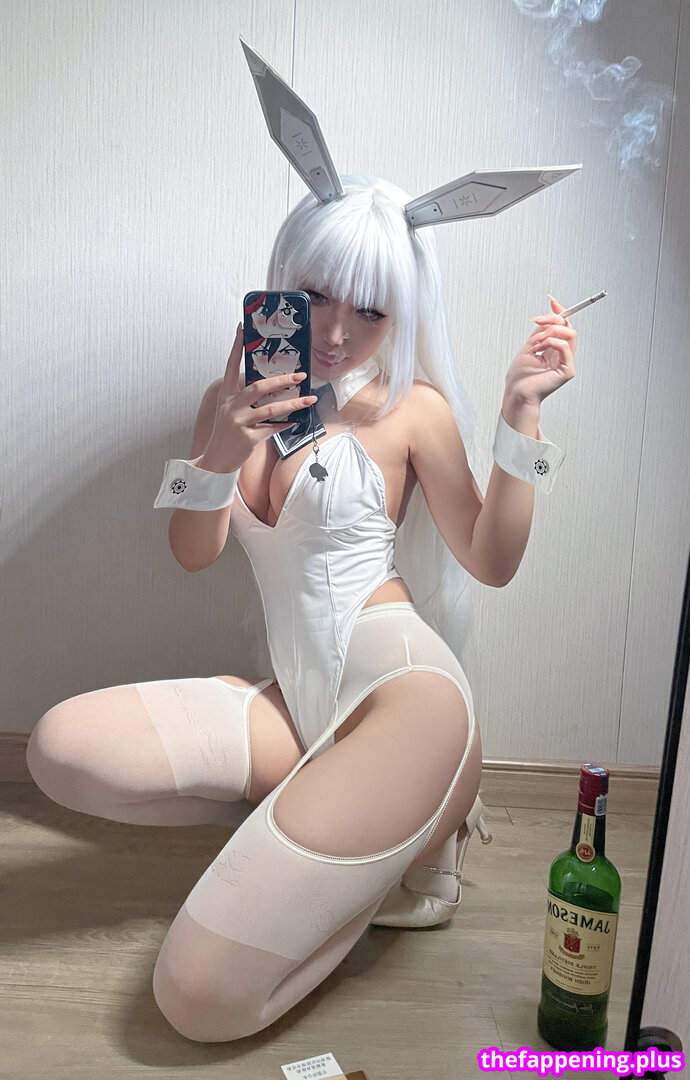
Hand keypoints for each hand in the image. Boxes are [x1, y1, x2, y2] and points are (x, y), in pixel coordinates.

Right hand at [201, 324, 316, 471]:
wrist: (217, 459)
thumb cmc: (227, 433)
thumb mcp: (230, 410)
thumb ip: (244, 397)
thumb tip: (270, 384)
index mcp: (226, 395)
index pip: (231, 366)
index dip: (236, 348)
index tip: (241, 329)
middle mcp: (231, 406)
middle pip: (258, 387)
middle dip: (281, 380)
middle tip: (299, 375)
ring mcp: (239, 422)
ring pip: (271, 409)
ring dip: (293, 403)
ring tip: (308, 399)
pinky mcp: (249, 437)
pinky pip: (273, 428)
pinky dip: (286, 424)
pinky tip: (296, 420)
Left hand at [504, 296, 576, 411]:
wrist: (516, 394)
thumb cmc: (520, 378)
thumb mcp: (529, 347)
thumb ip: (540, 332)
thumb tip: (547, 316)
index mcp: (554, 349)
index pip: (563, 326)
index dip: (559, 312)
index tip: (552, 301)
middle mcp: (562, 355)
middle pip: (568, 327)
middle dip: (553, 319)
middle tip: (538, 320)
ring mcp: (566, 362)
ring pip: (570, 334)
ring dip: (551, 331)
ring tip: (536, 340)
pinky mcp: (567, 371)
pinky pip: (565, 348)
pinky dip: (552, 342)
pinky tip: (541, 346)